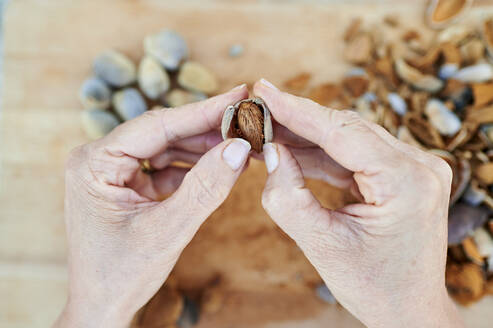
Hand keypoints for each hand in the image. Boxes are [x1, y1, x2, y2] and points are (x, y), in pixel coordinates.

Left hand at [54, 86, 249, 327]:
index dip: (203, 111)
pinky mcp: (129, 184)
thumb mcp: (166, 231)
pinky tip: (220, 165)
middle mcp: (100, 159)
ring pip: (168, 147)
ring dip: (204, 148)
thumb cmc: (121, 275)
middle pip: (164, 132)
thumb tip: (238, 148)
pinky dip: (194, 167)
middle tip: (248, 120)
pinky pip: (167, 167)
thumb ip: (204, 189)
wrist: (103, 308)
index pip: (157, 126)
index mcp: (94, 163)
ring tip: (241, 143)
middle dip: (207, 129)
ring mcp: (114, 171)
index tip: (239, 95)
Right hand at [254, 79, 464, 327]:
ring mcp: (414, 167)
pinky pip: (353, 155)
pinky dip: (320, 154)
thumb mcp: (323, 245)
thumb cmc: (373, 287)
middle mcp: (418, 165)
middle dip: (297, 120)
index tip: (263, 90)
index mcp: (406, 181)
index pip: (342, 132)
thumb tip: (270, 151)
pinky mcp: (401, 173)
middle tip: (257, 108)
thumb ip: (289, 196)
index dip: (297, 110)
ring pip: (348, 138)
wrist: (409, 310)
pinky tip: (289, 149)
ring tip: (266, 130)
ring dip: (305, 136)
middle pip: (346, 128)